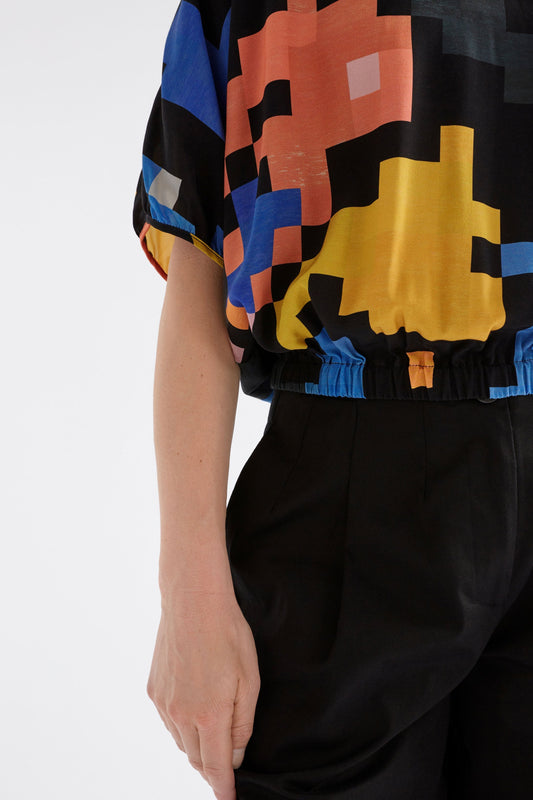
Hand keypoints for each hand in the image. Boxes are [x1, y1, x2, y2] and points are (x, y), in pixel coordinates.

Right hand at [146, 589, 260, 799]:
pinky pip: (169, 722)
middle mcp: (180, 715)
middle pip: (196, 758)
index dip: (223, 787)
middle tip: (226, 764)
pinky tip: (195, 708)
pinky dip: (182, 725)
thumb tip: (236, 754)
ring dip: (197, 745)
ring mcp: (163, 703)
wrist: (193, 602)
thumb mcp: (250, 680)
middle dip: (212, 766)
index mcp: (208, 715)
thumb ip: (243, 724)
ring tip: (213, 730)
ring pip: (181, 742)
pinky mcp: (153, 690)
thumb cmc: (228, 635)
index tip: (227, 799)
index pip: (215, 767)